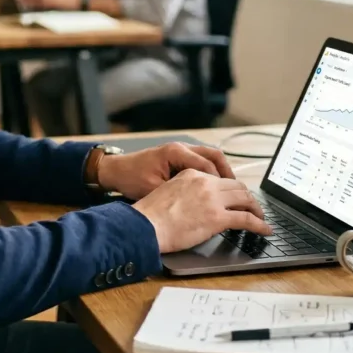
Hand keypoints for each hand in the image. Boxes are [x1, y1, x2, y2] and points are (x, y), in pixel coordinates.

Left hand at [96, 141, 234, 199]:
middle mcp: (181, 148)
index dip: (220, 181)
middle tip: (238, 191)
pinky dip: (211, 172)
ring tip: (230, 190)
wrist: (114, 171)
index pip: (207, 164)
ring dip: (221, 172)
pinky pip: (201, 161)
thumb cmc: (131, 178)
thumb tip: (201, 204)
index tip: (230, 195)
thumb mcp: (155, 189)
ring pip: (210, 157)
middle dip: (227, 174)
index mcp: (176, 152)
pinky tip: (214, 187)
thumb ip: (178, 193)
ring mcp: (180, 151)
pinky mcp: (178, 157)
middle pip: (214, 156)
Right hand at [132, 170, 271, 253]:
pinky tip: (265, 230)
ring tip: (261, 217)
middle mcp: (205, 182)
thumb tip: (194, 204)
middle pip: (236, 186)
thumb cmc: (150, 215)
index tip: (235, 196)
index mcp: (191, 174)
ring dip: (256, 208)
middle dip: (247, 196)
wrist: (145, 225)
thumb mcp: (167, 192)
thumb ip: (185, 192)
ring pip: (245, 199)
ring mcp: (213, 199)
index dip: (230, 189)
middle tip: (252, 206)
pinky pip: (246, 219)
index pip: (219, 179)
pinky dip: (259, 224)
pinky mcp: (218, 217)